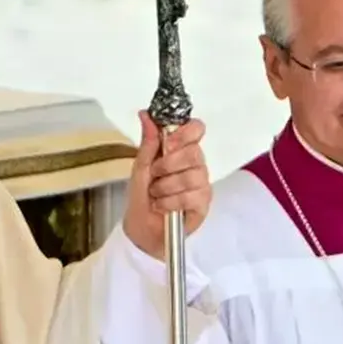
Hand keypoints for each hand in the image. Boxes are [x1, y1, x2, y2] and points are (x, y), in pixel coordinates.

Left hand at [123, 111, 210, 259]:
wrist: (141, 228)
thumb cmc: (142, 197)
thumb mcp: (140, 166)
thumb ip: (148, 141)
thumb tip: (146, 115)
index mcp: (181, 151)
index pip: (196, 129)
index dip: (184, 133)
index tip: (169, 142)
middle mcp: (195, 165)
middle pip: (194, 152)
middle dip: (167, 164)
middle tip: (154, 174)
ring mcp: (201, 184)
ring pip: (192, 175)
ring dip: (165, 186)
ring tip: (156, 193)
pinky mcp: (203, 204)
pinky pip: (192, 196)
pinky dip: (171, 201)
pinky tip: (163, 206)